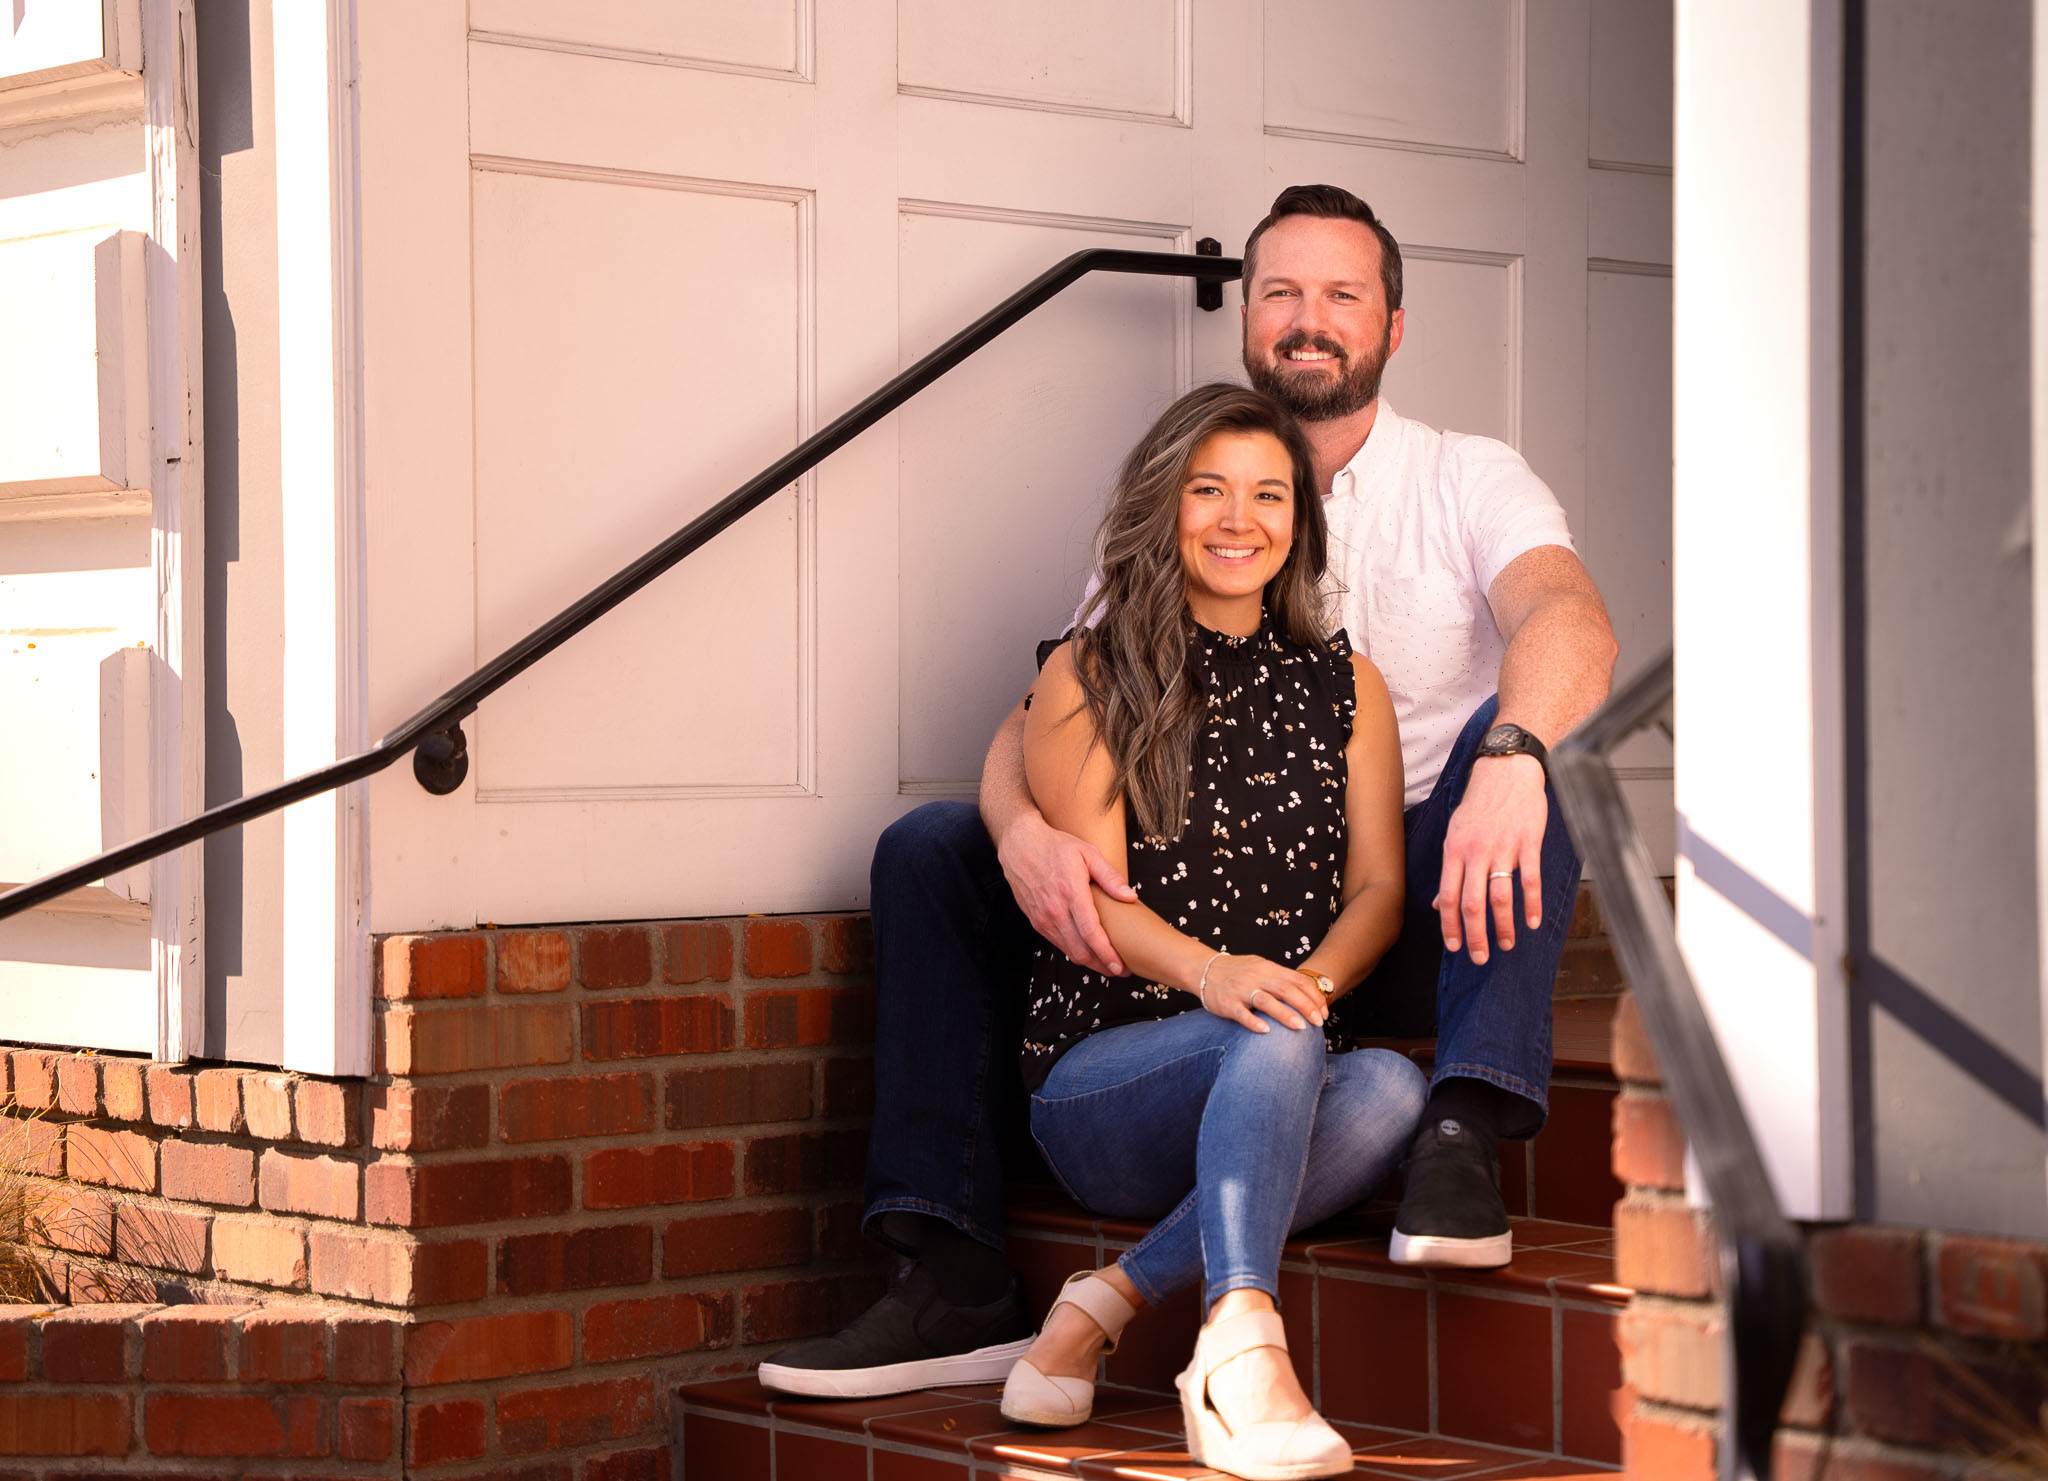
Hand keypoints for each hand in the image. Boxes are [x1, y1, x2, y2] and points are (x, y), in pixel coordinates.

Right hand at [996, 811, 1139, 975]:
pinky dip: (1074, 952)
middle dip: (1102, 965)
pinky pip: (1057, 943)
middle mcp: (1055, 910)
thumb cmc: (1055, 847)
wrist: (1020, 845)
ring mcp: (1043, 918)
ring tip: (1106, 964)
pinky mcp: (1036, 922)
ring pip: (1069, 951)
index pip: (1091, 933)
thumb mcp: (1087, 853)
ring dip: (1089, 962)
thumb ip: (1109, 876)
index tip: (1120, 966)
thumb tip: (1130, 896)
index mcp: (1071, 893)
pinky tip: (1086, 950)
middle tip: (1120, 970)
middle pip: (1081, 950)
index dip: (1106, 953)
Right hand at [1198, 954, 1328, 1032]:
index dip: (1314, 997)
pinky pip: (1242, 1013)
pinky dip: (1254, 1022)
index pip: (1298, 980)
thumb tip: (1309, 995)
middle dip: (1306, 1006)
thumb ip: (1282, 979)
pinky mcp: (1227, 1003)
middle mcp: (1257, 977)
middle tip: (1319, 1023)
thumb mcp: (1262, 968)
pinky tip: (1266, 1031)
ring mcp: (1241, 990)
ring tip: (1301, 1027)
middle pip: (1286, 990)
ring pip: (1266, 1001)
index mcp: (1269, 968)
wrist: (1205, 970)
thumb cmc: (1239, 972)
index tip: (1324, 1013)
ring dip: (1285, 1014)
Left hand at [1434, 752, 1547, 964]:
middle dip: (1475, 936)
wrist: (1506, 770)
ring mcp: (1503, 847)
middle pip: (1472, 903)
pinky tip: (1532, 922)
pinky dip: (1531, 904)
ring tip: (1506, 944)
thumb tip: (1439, 904)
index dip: (1449, 926)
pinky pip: (1530, 879)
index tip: (1453, 947)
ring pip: (1500, 896)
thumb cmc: (1479, 804)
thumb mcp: (1455, 834)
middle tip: (1480, 958)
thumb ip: (1450, 871)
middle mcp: (1475, 852)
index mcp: (1454, 851)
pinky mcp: (1528, 841)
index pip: (1448, 897)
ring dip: (1503, 926)